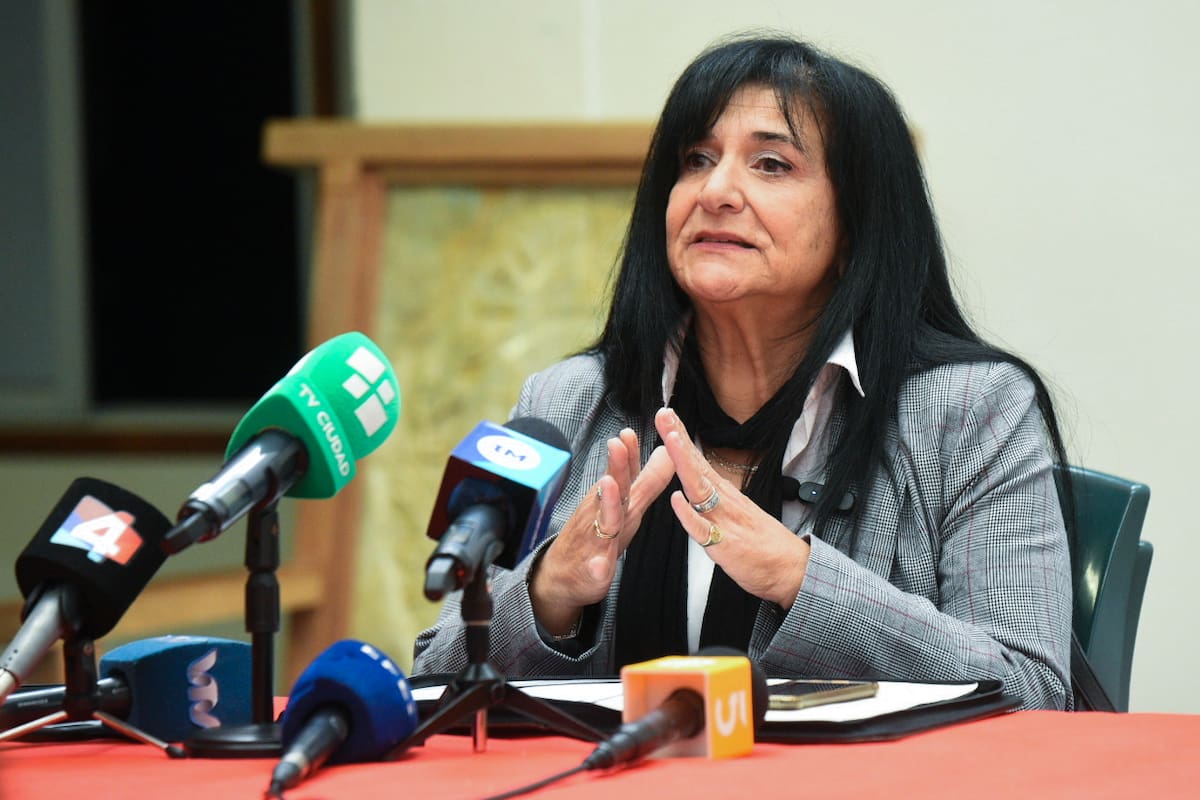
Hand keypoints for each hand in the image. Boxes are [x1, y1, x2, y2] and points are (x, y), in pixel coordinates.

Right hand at [529, 427, 674, 634]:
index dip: (628, 452)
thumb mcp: (628, 506)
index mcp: (614, 501)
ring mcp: (596, 542)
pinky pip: (596, 568)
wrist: (563, 574)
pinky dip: (598, 565)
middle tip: (617, 444)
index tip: (629, 431)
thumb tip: (667, 453)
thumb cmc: (599, 535)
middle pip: (612, 489)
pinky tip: (600, 565)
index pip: (622, 472)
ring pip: (603, 523)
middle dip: (616, 466)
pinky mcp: (593, 570)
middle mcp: (603, 515)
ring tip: (608, 486)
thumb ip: (648, 481)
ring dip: (606, 504)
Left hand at [655, 407, 810, 609]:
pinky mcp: (724, 545)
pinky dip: (689, 515)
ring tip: (671, 440)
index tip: (667, 414)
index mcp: (724, 493)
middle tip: (663, 413)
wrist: (791, 569)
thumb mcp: (737, 511)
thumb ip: (716, 496)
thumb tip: (699, 479)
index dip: (681, 438)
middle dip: (678, 439)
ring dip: (684, 464)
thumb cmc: (763, 543)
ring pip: (699, 488)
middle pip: (696, 465)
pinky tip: (677, 499)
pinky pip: (703, 530)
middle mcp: (724, 500)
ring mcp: (723, 521)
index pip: (698, 460)